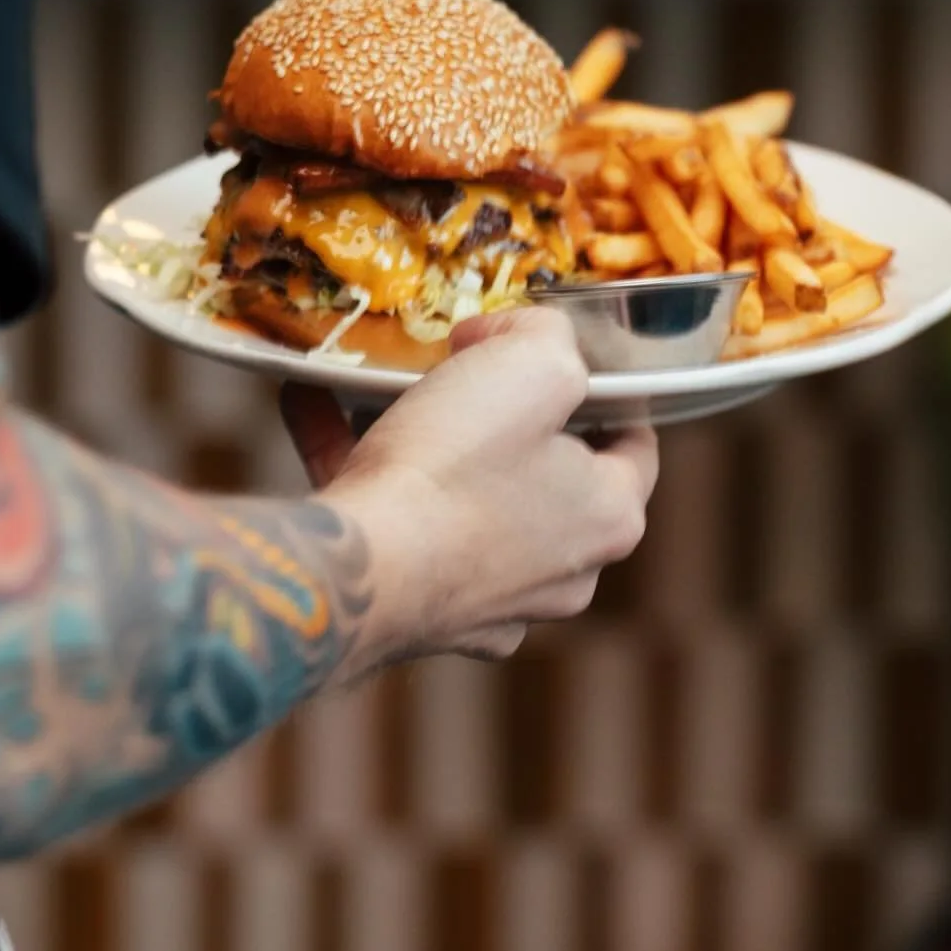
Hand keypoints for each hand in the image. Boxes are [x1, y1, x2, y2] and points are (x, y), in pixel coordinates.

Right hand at [279, 308, 655, 664]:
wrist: (356, 570)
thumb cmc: (457, 466)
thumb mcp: (531, 362)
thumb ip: (547, 335)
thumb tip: (516, 335)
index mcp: (609, 517)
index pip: (634, 446)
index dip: (601, 390)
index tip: (552, 355)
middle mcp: (564, 573)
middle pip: (547, 475)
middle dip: (506, 418)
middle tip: (463, 371)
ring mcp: (491, 604)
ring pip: (468, 501)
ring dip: (429, 442)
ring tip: (380, 388)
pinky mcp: (420, 616)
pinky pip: (401, 525)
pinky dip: (364, 470)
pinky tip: (316, 408)